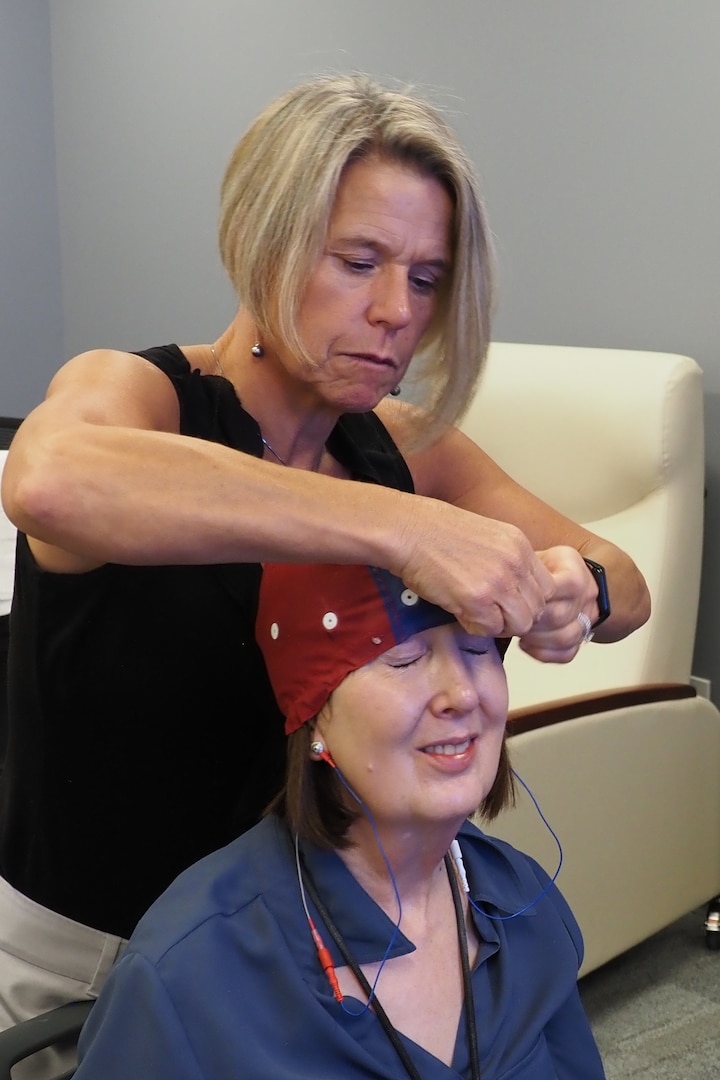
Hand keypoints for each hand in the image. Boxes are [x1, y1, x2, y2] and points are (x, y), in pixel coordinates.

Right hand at [394, 499, 555, 637]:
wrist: (406, 529)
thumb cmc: (434, 531)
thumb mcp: (486, 535)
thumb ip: (506, 560)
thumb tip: (513, 591)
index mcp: (520, 543)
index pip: (547, 587)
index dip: (528, 600)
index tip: (508, 603)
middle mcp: (516, 562)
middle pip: (537, 609)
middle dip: (515, 617)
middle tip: (491, 613)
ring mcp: (498, 581)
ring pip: (520, 624)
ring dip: (499, 625)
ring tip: (476, 615)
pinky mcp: (477, 599)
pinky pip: (491, 629)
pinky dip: (476, 627)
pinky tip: (460, 613)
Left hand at [517, 546, 598, 662]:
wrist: (573, 575)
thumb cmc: (547, 567)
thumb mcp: (535, 557)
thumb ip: (520, 568)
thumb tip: (493, 578)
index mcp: (574, 572)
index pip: (554, 589)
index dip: (528, 599)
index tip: (508, 599)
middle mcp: (586, 595)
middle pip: (558, 616)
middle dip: (529, 622)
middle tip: (508, 620)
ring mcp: (588, 618)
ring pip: (565, 638)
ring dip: (536, 639)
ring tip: (517, 632)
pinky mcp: (583, 637)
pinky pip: (567, 653)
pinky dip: (544, 652)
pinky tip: (526, 644)